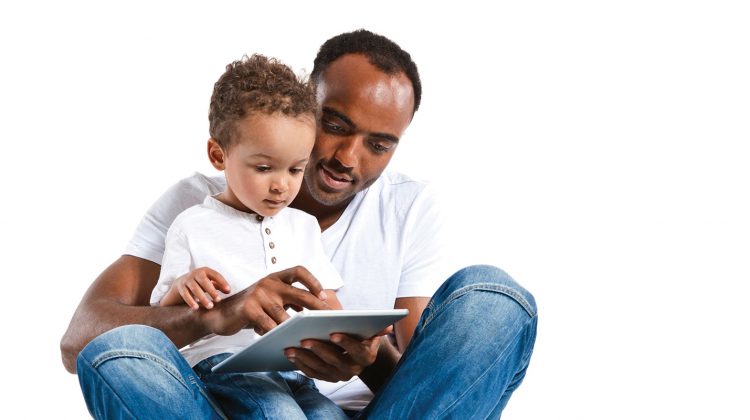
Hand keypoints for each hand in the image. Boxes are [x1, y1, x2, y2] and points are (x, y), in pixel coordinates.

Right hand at [168, 267, 230, 309]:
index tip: (228, 290)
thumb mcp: (209, 282)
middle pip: (204, 281)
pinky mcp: (180, 287)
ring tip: (210, 306)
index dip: (222, 282)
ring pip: (195, 288)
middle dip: (212, 291)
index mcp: (205, 271)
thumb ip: (218, 285)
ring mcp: (187, 279)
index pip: (215, 275)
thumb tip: (228, 291)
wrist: (181, 282)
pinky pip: (185, 294)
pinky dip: (191, 301)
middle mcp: (196, 273)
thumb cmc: (200, 283)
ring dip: (203, 298)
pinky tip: (196, 308)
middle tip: (219, 300)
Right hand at [200, 265, 331, 336]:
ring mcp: (258, 294)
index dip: (313, 281)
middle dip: (315, 306)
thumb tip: (317, 311)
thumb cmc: (252, 309)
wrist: (219, 315)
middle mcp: (268, 283)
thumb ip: (289, 301)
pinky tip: (281, 341)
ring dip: (295, 328)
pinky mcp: (249, 308)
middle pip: (298, 293)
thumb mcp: (271, 300)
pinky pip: (268, 325)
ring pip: (284, 315)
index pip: (298, 270)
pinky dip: (276, 334)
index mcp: (275, 278)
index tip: (324, 295)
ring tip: (306, 336)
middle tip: (327, 319)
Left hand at [284, 326, 392, 381]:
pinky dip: (301, 364)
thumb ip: (376, 326)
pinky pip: (312, 373)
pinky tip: (290, 354)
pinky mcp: (327, 378)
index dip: (345, 343)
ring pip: (320, 369)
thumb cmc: (362, 332)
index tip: (333, 333)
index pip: (356, 351)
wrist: (359, 349)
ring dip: (305, 358)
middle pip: (335, 361)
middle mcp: (354, 370)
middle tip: (304, 339)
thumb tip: (388, 326)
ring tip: (290, 347)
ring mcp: (339, 376)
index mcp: (366, 356)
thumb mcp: (370, 328)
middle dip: (319, 350)